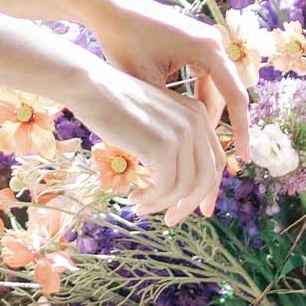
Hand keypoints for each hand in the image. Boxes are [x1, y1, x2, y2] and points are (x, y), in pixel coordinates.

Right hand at [65, 55, 228, 224]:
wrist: (90, 85)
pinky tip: (135, 197)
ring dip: (163, 204)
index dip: (207, 190)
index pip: (215, 160)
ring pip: (185, 187)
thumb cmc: (112, 103)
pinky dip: (152, 199)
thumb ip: (170, 141)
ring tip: (142, 206)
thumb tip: (177, 183)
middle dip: (190, 205)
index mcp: (197, 113)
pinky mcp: (163, 146)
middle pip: (207, 178)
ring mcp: (181, 133)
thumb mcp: (152, 119)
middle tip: (171, 220)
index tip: (196, 210)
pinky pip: (165, 187)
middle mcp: (196, 121)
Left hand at [76, 0, 251, 162]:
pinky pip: (203, 77)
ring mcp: (204, 41)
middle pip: (226, 93)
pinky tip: (188, 123)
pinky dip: (196, 99)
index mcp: (208, 49)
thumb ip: (171, 111)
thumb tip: (187, 146)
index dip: (241, 129)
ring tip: (202, 146)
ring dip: (207, 114)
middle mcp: (213, 42)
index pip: (235, 97)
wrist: (108, 9)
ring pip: (214, 87)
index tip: (244, 158)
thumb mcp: (146, 82)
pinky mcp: (193, 43)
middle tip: (222, 159)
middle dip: (222, 126)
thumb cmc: (122, 42)